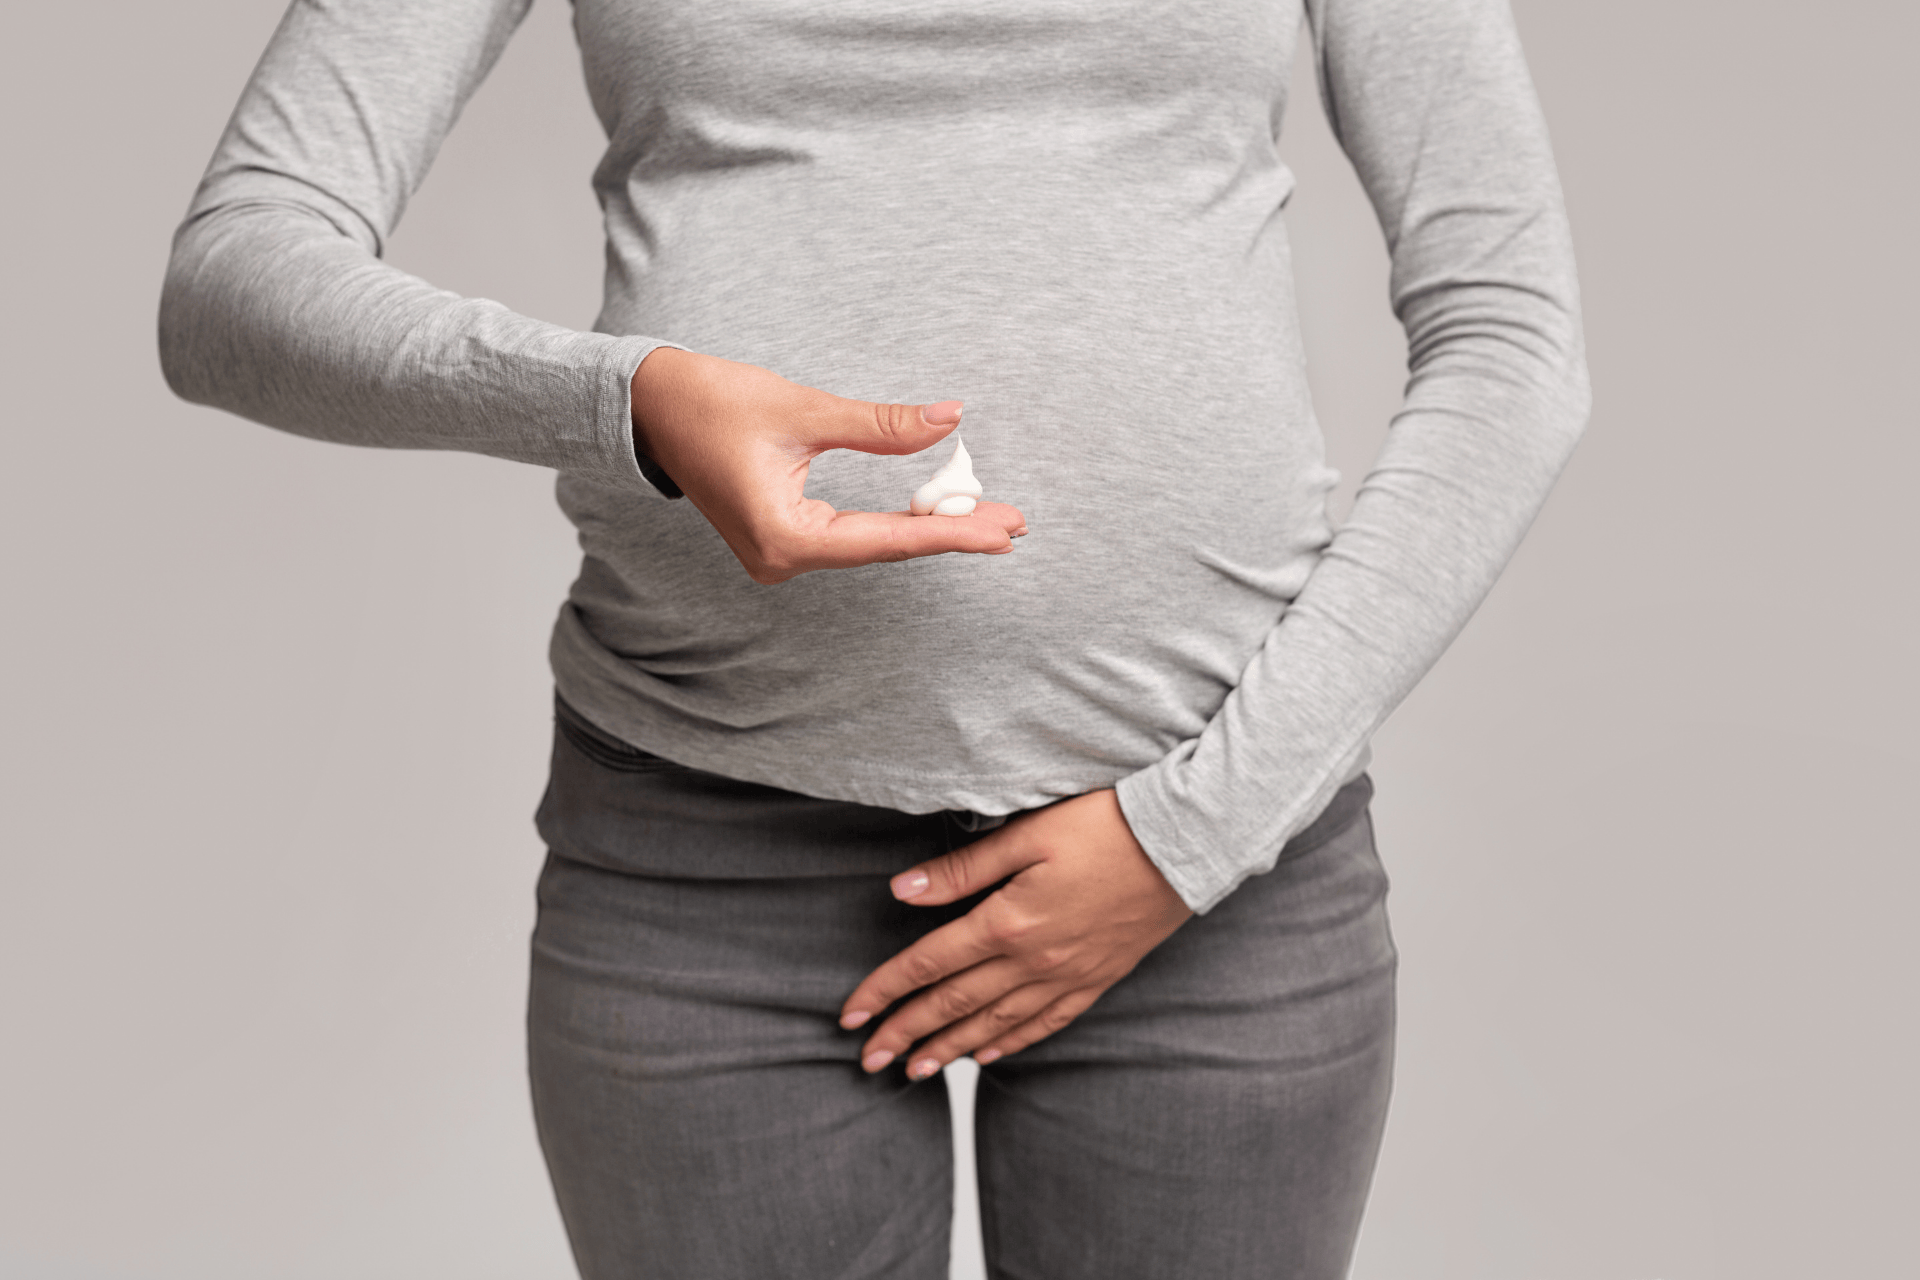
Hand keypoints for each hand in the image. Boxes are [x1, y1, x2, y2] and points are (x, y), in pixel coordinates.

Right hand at [630, 348, 1026, 583]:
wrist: (648, 407)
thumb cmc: (710, 402)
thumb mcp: (803, 408)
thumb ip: (880, 426)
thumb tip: (950, 420)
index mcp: (783, 539)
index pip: (886, 540)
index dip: (950, 534)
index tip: (1003, 532)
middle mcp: (781, 560)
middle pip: (885, 549)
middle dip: (950, 532)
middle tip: (1015, 524)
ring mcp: (779, 554)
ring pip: (871, 544)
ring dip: (928, 527)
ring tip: (991, 517)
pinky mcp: (781, 539)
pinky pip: (850, 536)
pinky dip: (895, 522)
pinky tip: (938, 513)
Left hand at [839, 790, 1192, 1077]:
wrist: (1187, 843)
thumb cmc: (1105, 825)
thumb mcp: (1027, 834)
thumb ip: (962, 870)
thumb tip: (902, 892)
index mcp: (1007, 922)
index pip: (928, 964)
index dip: (885, 990)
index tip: (850, 1016)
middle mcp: (1033, 960)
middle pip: (954, 1004)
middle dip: (905, 1034)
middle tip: (867, 1063)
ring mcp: (1068, 976)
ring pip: (996, 1024)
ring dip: (950, 1048)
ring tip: (915, 1071)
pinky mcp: (1098, 978)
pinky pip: (1046, 1024)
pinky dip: (1011, 1043)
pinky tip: (988, 1056)